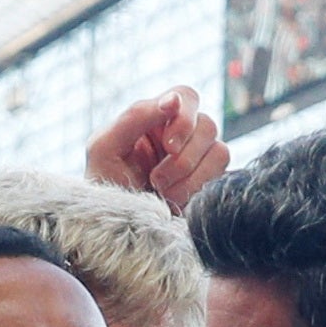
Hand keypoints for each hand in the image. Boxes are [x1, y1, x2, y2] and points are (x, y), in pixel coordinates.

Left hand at [82, 86, 229, 213]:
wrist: (114, 229)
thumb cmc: (104, 186)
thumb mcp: (105, 147)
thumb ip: (135, 116)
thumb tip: (173, 100)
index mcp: (156, 119)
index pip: (185, 96)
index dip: (184, 116)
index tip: (168, 145)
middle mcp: (181, 135)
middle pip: (206, 124)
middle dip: (182, 156)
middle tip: (157, 179)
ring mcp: (199, 159)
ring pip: (218, 150)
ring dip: (187, 175)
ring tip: (161, 192)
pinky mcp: (210, 181)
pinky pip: (222, 172)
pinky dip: (197, 187)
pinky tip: (175, 201)